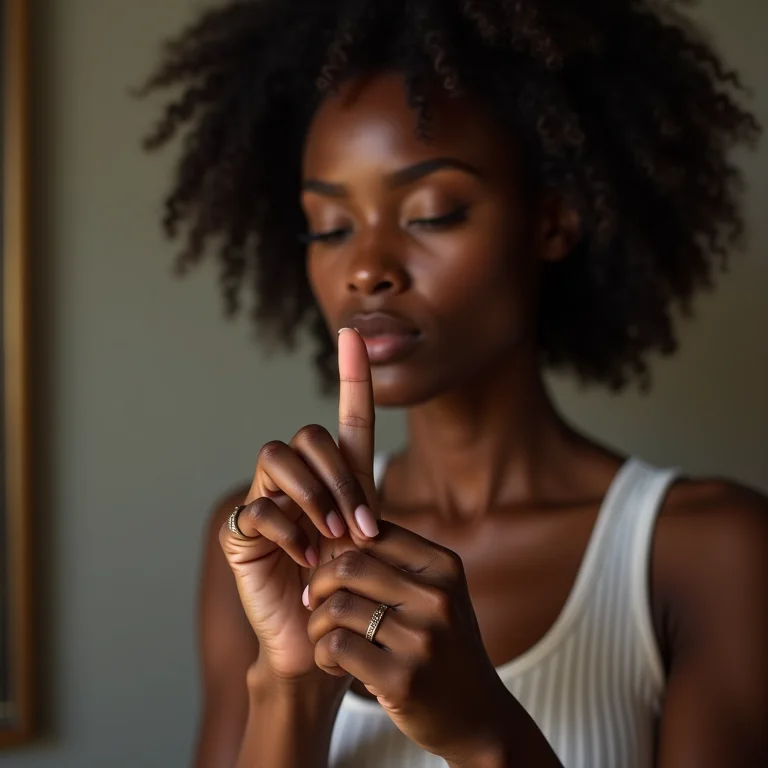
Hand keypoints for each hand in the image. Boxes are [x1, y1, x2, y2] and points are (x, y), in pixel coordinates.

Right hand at [219, 329, 380, 681]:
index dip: (353, 375)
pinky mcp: (241, 530)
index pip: (348, 418)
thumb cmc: (349, 590)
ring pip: (279, 456)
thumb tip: (366, 492)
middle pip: (310, 435)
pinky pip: (258, 506)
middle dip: (338, 478)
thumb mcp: (369, 542)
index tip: (354, 332)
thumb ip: (364, 505)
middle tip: (356, 527)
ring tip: (330, 538)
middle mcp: (300, 480)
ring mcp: (266, 500)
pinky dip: (287, 530)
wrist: (319, 639)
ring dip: (312, 495)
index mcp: (338, 477)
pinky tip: (305, 558)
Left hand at [304, 522, 512, 764]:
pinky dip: (323, 654)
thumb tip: (340, 529)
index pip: (373, 534)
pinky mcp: (402, 679)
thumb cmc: (444, 646)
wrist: (479, 716)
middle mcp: (437, 598)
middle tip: (313, 602)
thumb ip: (397, 564)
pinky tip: (333, 663)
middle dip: (319, 582)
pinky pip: (336, 647)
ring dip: (316, 623)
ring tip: (324, 637)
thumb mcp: (437, 595)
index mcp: (445, 567)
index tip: (333, 574)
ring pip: (337, 608)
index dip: (341, 549)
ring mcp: (422, 639)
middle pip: (350, 565)